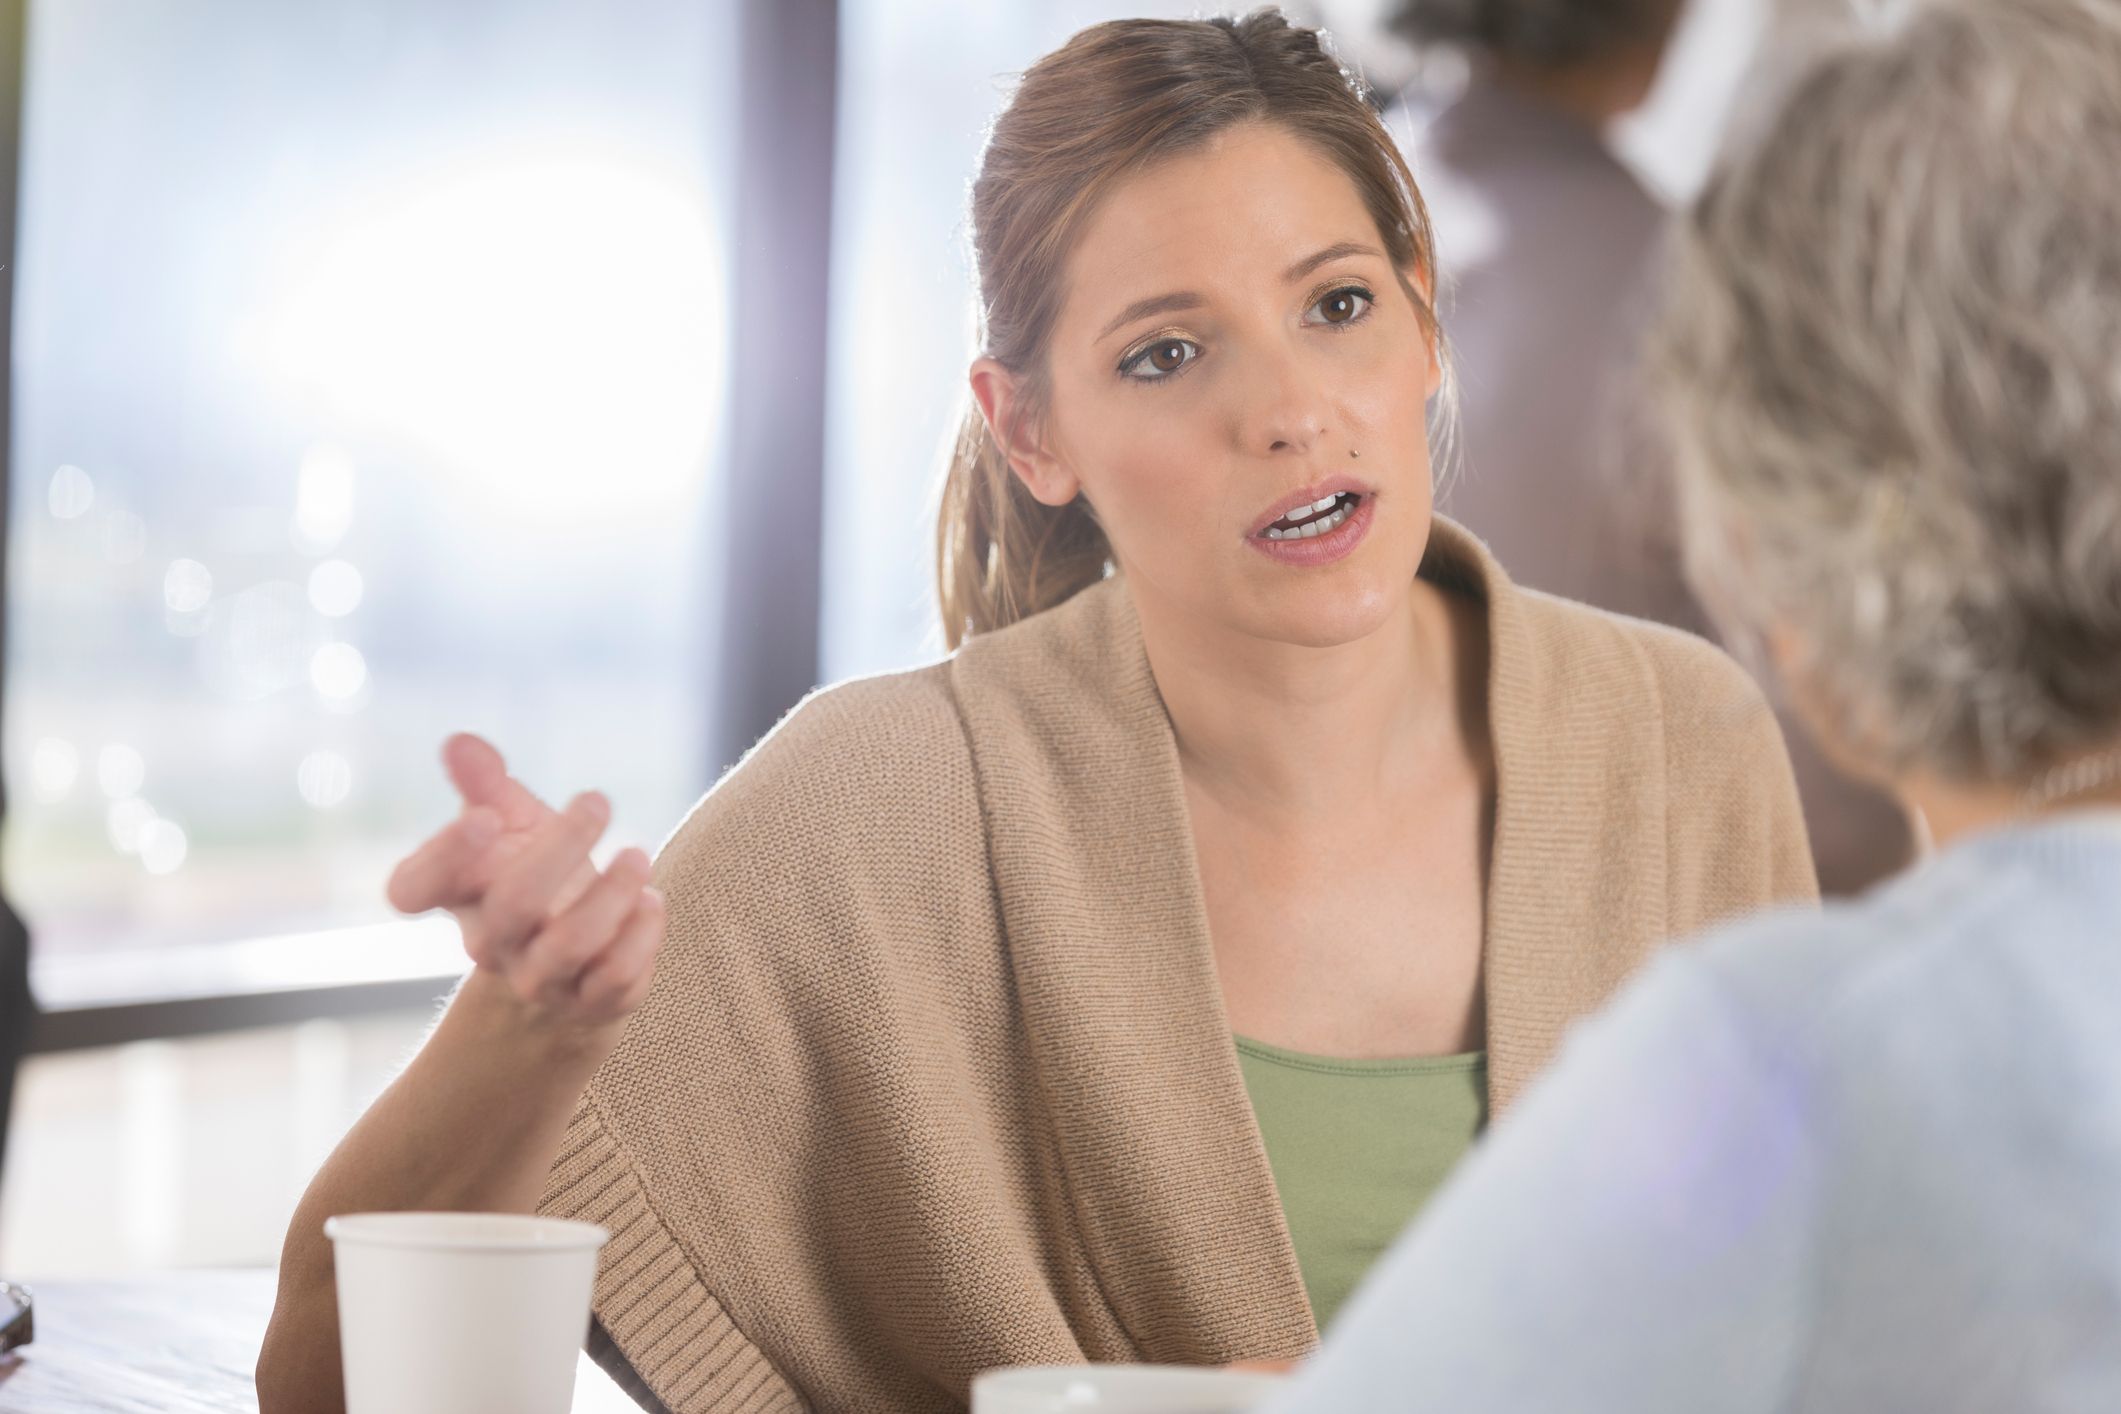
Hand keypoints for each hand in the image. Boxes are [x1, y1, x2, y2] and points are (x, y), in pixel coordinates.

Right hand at [386, 734, 665, 1029]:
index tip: (486, 817)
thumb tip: (460, 742)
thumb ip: (486, 784)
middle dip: (562, 845)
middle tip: (598, 800)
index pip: (413, 890)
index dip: (443, 856)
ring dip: (612, 892)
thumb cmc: (536, 872)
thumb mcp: (512, 822)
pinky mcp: (591, 1002)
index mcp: (457, 896)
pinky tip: (651, 901)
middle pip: (514, 904)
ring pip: (570, 944)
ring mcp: (539, 979)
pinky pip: (615, 978)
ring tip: (638, 854)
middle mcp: (490, 944)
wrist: (577, 956)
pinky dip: (641, 934)